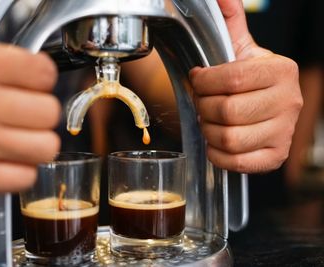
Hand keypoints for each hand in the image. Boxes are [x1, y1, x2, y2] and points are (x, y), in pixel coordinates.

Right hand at [0, 28, 59, 198]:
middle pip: (49, 111)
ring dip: (34, 141)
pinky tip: (1, 156)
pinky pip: (25, 177)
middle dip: (38, 109)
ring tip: (13, 133)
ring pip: (45, 147)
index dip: (39, 75)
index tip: (29, 79)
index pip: (44, 72)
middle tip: (19, 108)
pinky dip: (19, 170)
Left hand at [189, 0, 302, 172]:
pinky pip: (237, 162)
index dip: (204, 81)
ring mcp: (284, 132)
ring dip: (208, 130)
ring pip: (229, 138)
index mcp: (281, 70)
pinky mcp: (274, 155)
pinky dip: (217, 154)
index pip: (232, 78)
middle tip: (203, 102)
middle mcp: (289, 101)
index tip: (198, 79)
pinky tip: (217, 140)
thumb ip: (230, 21)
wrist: (266, 105)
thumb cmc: (249, 78)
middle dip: (204, 107)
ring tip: (209, 120)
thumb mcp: (241, 47)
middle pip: (228, 111)